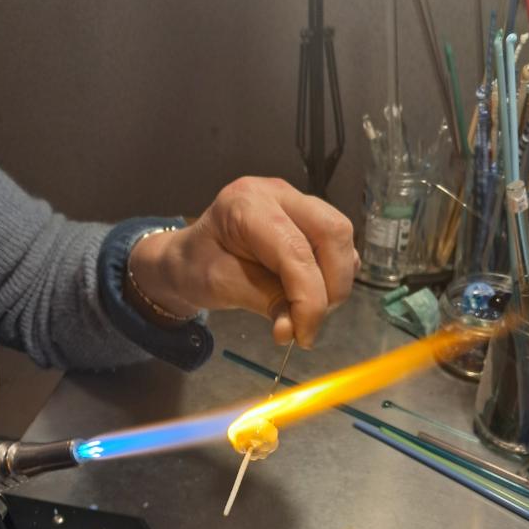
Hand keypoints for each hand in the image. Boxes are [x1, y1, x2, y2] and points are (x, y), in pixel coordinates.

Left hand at [128, 177, 358, 347]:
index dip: (309, 299)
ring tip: (306, 309)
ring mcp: (296, 201)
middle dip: (331, 287)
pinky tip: (308, 292)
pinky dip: (332, 274)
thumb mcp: (222, 287)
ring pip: (340, 238)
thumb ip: (264, 303)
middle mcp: (277, 193)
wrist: (188, 256)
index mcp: (247, 204)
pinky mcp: (308, 216)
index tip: (303, 335)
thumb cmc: (196, 267)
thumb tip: (294, 330)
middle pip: (332, 233)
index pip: (295, 251)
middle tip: (310, 322)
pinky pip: (337, 245)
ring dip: (334, 281)